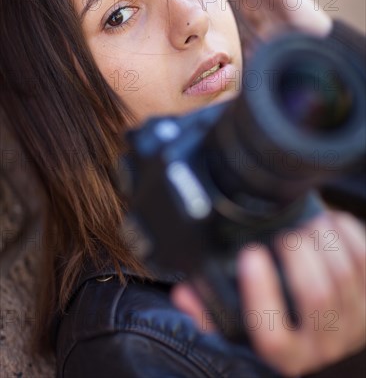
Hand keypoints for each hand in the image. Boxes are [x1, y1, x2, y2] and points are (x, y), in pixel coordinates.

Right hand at [171, 210, 365, 376]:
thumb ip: (212, 313)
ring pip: (343, 274)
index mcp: (287, 353)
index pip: (271, 334)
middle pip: (315, 295)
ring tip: (309, 223)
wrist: (335, 343)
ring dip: (324, 239)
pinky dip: (349, 234)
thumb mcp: (246, 330)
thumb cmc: (285, 329)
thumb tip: (183, 294)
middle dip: (298, 252)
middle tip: (284, 235)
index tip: (250, 253)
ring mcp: (354, 321)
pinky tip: (333, 222)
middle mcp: (323, 342)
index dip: (260, 292)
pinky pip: (365, 261)